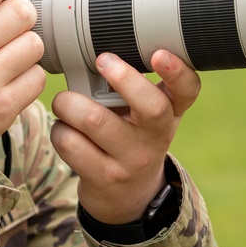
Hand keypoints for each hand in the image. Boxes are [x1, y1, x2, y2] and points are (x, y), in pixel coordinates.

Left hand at [50, 50, 200, 224]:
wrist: (129, 196)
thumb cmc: (131, 138)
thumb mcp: (144, 114)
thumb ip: (132, 86)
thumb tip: (91, 50)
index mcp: (170, 112)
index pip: (187, 90)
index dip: (177, 71)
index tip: (159, 54)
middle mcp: (156, 137)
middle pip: (149, 105)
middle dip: (122, 77)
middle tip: (102, 60)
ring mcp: (132, 161)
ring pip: (94, 119)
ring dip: (69, 103)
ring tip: (66, 103)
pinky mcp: (104, 177)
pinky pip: (70, 142)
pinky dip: (58, 129)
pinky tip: (65, 131)